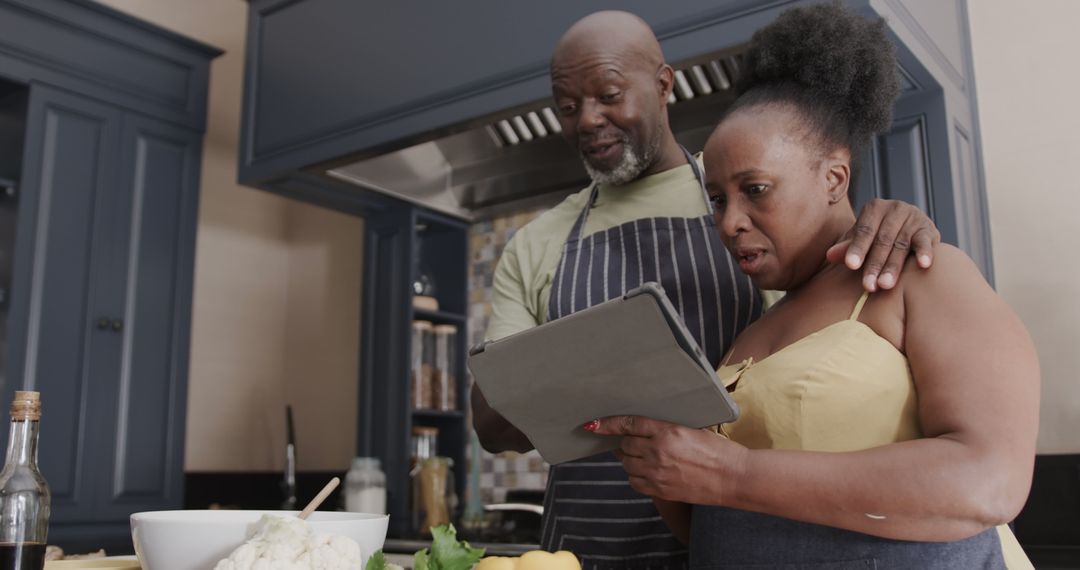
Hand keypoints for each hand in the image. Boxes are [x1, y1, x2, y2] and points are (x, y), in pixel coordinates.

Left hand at [587, 416, 744, 504]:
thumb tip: (639, 431)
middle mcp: (659, 451)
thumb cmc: (717, 451)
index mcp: (668, 431)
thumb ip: (664, 430)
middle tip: (638, 443)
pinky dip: (636, 476)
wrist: (733, 477)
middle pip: (625, 445)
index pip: (629, 424)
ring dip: (631, 460)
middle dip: (628, 443)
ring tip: (647, 458)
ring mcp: (658, 472)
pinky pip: (635, 482)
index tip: (594, 424)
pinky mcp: (660, 490)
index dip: (608, 424)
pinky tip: (648, 472)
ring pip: (627, 464)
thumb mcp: (691, 430)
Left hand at [826, 199, 940, 290]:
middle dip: (874, 265)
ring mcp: (913, 217)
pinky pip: (925, 242)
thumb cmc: (878, 235)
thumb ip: (848, 246)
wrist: (908, 228)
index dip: (857, 248)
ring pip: (901, 245)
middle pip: (882, 241)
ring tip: (885, 285)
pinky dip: (925, 253)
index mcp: (874, 208)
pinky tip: (923, 265)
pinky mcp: (928, 229)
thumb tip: (830, 256)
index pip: (864, 231)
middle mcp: (895, 209)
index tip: (851, 265)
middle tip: (868, 286)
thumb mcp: (862, 239)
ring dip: (893, 267)